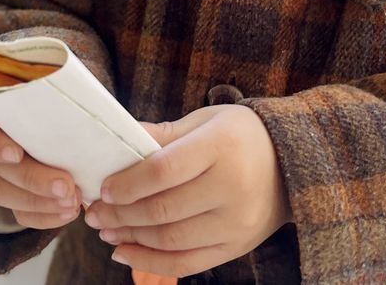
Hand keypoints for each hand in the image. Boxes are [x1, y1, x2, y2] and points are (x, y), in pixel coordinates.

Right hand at [0, 98, 80, 228]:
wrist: (39, 103)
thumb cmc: (41, 87)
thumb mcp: (38, 80)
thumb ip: (51, 88)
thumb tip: (85, 98)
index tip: (16, 153)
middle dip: (33, 181)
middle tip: (67, 186)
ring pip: (4, 194)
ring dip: (40, 204)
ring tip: (72, 202)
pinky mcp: (7, 190)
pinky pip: (17, 212)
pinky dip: (43, 217)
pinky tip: (66, 213)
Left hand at [82, 104, 292, 277]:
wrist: (291, 163)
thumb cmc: (240, 136)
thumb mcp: (205, 121)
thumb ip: (162, 134)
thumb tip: (115, 141)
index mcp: (221, 146)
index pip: (164, 170)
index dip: (128, 183)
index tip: (103, 188)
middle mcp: (232, 187)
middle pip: (163, 209)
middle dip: (121, 214)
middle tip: (94, 213)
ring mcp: (236, 222)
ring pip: (171, 240)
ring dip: (131, 238)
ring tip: (107, 230)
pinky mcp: (236, 246)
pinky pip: (187, 263)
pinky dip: (151, 263)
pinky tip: (126, 253)